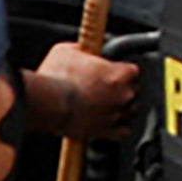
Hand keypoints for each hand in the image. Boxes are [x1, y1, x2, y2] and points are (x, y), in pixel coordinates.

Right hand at [19, 40, 148, 140]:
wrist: (47, 104)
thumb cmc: (55, 77)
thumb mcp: (66, 51)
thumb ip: (82, 49)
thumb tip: (82, 49)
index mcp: (119, 73)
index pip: (133, 70)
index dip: (122, 71)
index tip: (112, 73)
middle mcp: (124, 94)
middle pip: (134, 91)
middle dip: (122, 91)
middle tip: (105, 90)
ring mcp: (116, 113)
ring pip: (131, 111)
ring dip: (121, 109)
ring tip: (105, 107)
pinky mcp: (106, 131)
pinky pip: (124, 132)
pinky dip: (119, 129)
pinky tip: (110, 124)